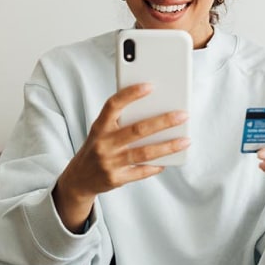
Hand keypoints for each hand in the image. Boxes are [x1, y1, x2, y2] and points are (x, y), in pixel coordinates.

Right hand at [53, 83, 189, 231]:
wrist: (79, 178)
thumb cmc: (98, 147)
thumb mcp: (101, 131)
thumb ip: (120, 121)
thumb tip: (154, 111)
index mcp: (99, 127)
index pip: (113, 105)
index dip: (130, 94)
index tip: (150, 86)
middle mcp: (103, 144)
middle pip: (137, 130)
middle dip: (163, 121)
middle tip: (183, 115)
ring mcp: (109, 163)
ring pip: (144, 152)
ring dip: (168, 146)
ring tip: (185, 140)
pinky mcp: (116, 179)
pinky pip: (141, 172)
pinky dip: (156, 166)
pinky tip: (169, 160)